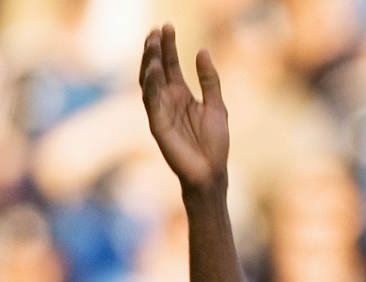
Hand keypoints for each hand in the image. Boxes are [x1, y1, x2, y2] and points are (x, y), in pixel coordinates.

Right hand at [140, 24, 227, 194]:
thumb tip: (203, 50)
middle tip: (157, 30)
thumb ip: (209, 80)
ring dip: (150, 62)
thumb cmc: (214, 143)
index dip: (168, 46)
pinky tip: (154, 68)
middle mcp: (167, 100)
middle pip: (157, 68)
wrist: (211, 172)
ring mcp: (160, 111)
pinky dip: (151, 83)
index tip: (167, 26)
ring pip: (149, 81)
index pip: (170, 65)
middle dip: (155, 49)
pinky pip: (151, 100)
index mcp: (181, 95)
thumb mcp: (216, 105)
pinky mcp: (157, 124)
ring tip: (153, 43)